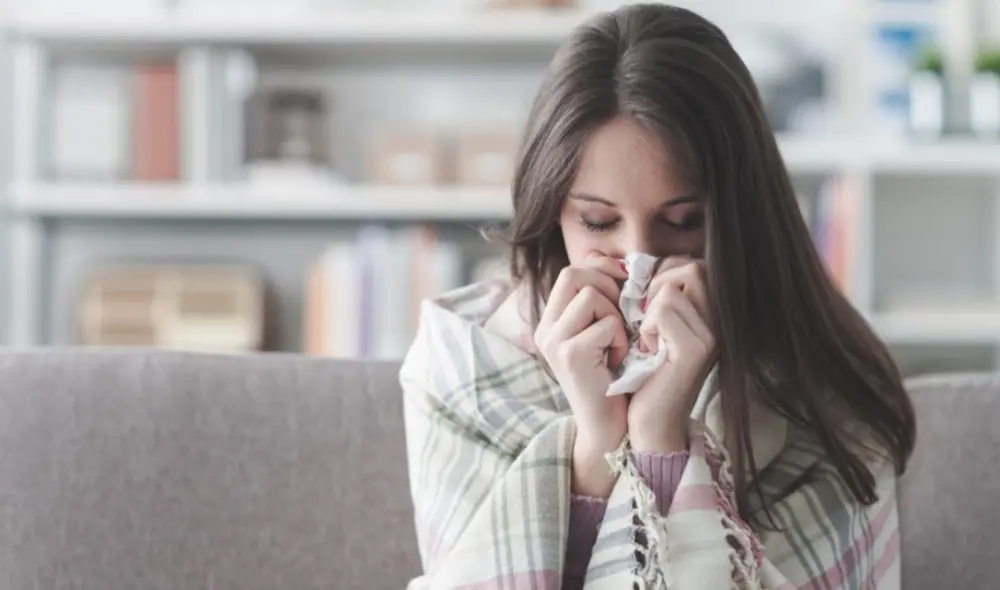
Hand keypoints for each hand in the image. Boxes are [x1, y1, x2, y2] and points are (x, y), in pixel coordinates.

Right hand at [534, 253, 628, 496]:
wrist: (609, 427)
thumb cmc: (614, 378)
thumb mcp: (604, 332)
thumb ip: (603, 300)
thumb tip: (615, 261)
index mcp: (551, 320)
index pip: (572, 270)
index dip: (602, 270)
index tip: (624, 286)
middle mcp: (545, 328)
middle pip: (574, 273)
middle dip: (608, 287)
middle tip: (622, 315)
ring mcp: (553, 341)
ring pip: (591, 295)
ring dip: (616, 315)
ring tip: (618, 342)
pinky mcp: (569, 355)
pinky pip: (606, 323)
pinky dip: (621, 339)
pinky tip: (618, 360)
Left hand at [628, 257, 716, 453]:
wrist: (650, 423)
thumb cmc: (644, 375)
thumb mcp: (652, 329)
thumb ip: (655, 297)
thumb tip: (634, 264)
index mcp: (710, 315)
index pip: (692, 265)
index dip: (662, 274)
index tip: (647, 305)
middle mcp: (719, 322)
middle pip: (690, 268)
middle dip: (657, 285)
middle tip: (645, 318)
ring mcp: (711, 335)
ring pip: (672, 288)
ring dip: (649, 311)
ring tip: (649, 339)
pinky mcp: (696, 349)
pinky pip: (663, 310)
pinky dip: (647, 327)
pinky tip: (649, 351)